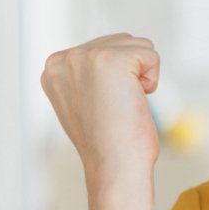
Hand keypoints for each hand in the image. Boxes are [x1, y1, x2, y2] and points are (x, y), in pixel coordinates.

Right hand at [39, 32, 163, 180]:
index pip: (104, 48)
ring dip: (143, 76)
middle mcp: (64, 58)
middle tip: (117, 108)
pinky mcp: (109, 60)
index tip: (104, 107)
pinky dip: (153, 80)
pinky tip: (135, 101)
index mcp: (55, 68)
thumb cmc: (109, 145)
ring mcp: (84, 56)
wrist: (114, 168)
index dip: (118, 79)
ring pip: (138, 44)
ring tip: (124, 105)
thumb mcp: (86, 103)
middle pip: (122, 41)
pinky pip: (151, 55)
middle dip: (132, 74)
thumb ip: (89, 78)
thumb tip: (109, 69)